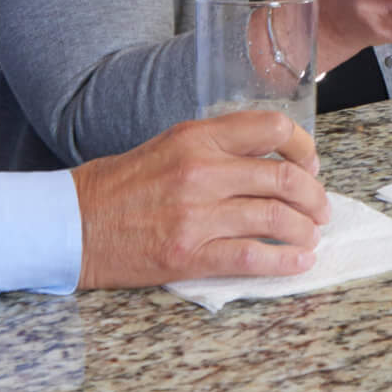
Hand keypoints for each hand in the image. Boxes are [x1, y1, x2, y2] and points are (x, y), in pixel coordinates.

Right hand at [72, 109, 329, 288]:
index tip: (311, 164)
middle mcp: (201, 170)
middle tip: (320, 209)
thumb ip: (216, 148)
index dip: (303, 147)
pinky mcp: (189, 253)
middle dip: (314, 197)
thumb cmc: (118, 187)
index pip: (271, 129)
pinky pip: (253, 256)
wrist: (72, 224)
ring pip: (276, 218)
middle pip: (284, 178)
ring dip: (305, 231)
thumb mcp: (168, 146)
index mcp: (196, 137)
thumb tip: (268, 163)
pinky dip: (285, 262)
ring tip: (310, 238)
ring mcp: (196, 214)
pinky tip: (297, 262)